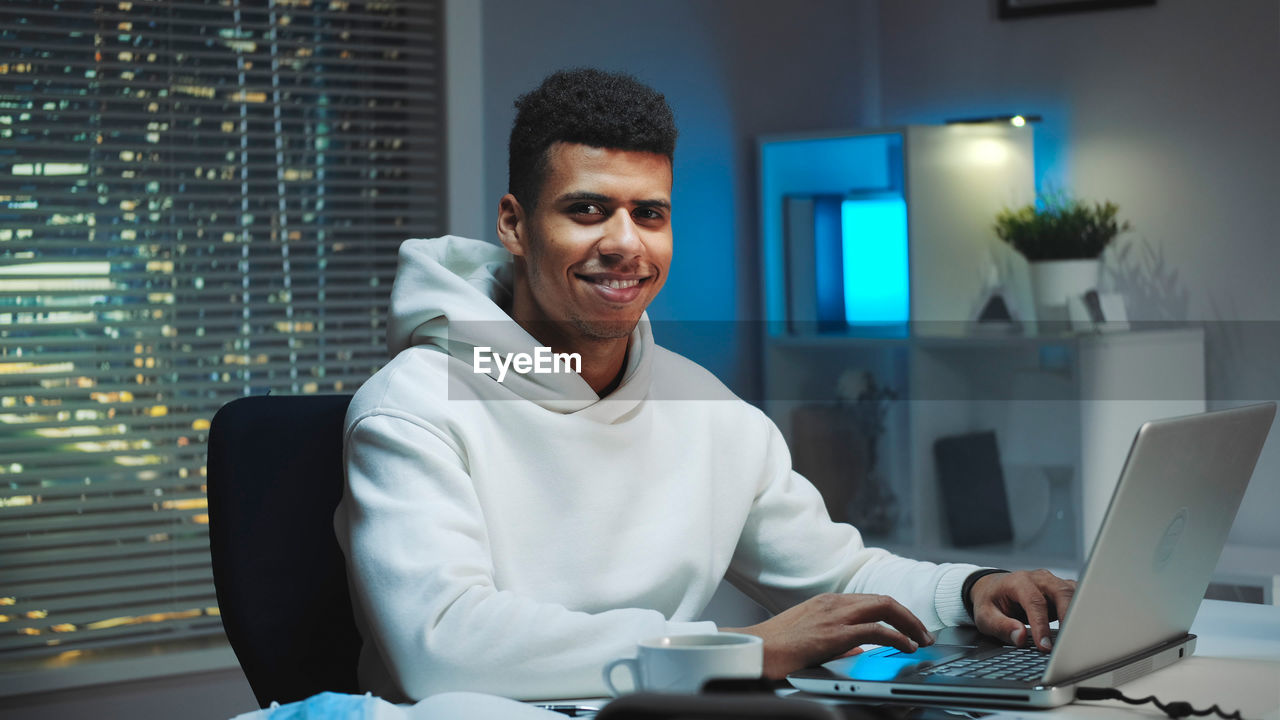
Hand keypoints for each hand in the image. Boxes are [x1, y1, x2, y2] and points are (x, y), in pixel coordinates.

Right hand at [723, 593, 934, 679]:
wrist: (755, 651)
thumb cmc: (776, 648)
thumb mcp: (811, 636)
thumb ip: (838, 640)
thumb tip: (861, 650)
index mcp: (827, 603)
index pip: (871, 600)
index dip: (896, 613)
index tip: (909, 627)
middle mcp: (833, 603)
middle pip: (883, 600)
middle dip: (909, 616)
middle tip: (924, 633)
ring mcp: (834, 616)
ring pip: (884, 608)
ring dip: (909, 624)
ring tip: (922, 639)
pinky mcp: (834, 634)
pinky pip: (876, 630)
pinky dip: (897, 637)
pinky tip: (906, 646)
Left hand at [970, 569, 1075, 652]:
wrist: (992, 588)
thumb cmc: (989, 601)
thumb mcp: (985, 616)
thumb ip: (1001, 626)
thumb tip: (1020, 636)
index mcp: (1018, 581)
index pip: (1035, 602)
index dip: (1042, 625)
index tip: (1045, 646)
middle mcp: (1038, 578)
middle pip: (1061, 592)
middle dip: (1068, 617)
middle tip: (1068, 643)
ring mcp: (1052, 582)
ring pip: (1073, 593)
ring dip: (1077, 614)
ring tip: (1077, 638)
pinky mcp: (1061, 590)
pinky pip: (1077, 597)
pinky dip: (1081, 611)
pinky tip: (1079, 628)